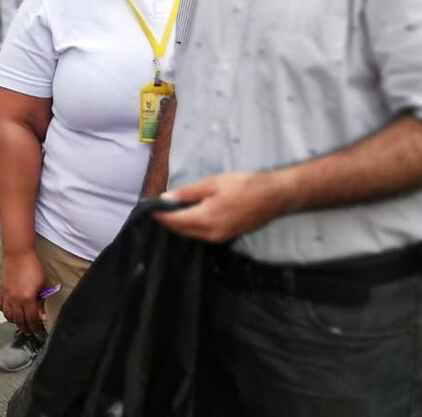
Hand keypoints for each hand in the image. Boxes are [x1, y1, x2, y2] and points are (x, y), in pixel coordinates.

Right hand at [0, 248, 47, 336]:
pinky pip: (1, 306)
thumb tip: (41, 313)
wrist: (18, 253)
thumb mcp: (42, 283)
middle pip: (19, 320)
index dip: (35, 327)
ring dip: (15, 322)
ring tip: (20, 324)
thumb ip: (41, 300)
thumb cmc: (32, 265)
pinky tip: (10, 312)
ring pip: (9, 315)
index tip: (38, 331)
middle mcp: (15, 300)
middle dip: (25, 327)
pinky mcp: (1, 291)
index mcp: (27, 299)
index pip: (32, 318)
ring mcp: (7, 296)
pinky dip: (5, 312)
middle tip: (30, 331)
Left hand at [153, 171, 289, 242]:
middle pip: (180, 230)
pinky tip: (188, 214)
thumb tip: (165, 198)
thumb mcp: (212, 183)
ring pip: (190, 233)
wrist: (274, 196)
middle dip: (166, 220)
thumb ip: (187, 192)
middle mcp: (209, 234)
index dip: (158, 214)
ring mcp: (219, 238)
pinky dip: (191, 225)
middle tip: (155, 207)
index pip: (173, 220)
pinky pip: (201, 234)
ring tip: (168, 209)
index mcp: (204, 219)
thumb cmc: (243, 185)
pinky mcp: (226, 237)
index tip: (146, 207)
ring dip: (178, 223)